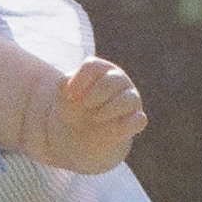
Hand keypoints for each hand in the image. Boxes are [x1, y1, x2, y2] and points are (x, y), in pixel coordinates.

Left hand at [47, 57, 146, 172]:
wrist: (81, 134)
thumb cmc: (73, 108)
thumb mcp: (62, 97)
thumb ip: (63, 85)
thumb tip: (73, 88)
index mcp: (100, 69)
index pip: (92, 66)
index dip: (78, 81)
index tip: (70, 96)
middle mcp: (119, 80)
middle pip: (112, 81)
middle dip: (95, 95)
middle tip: (85, 106)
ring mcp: (131, 99)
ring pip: (129, 100)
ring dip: (109, 110)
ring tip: (96, 117)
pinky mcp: (136, 120)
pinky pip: (138, 121)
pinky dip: (123, 127)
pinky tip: (108, 130)